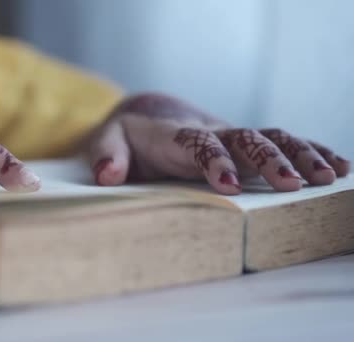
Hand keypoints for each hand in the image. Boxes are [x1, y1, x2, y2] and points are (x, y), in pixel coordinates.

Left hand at [86, 93, 350, 194]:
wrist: (148, 117)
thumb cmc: (127, 136)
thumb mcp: (106, 141)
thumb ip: (106, 155)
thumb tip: (108, 174)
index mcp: (175, 136)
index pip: (197, 143)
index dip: (214, 160)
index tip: (228, 184)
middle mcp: (210, 133)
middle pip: (244, 138)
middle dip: (269, 159)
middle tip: (294, 183)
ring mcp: (230, 137)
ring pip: (271, 136)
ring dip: (299, 153)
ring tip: (328, 176)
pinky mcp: (243, 146)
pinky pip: (280, 142)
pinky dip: (309, 150)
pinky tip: (337, 166)